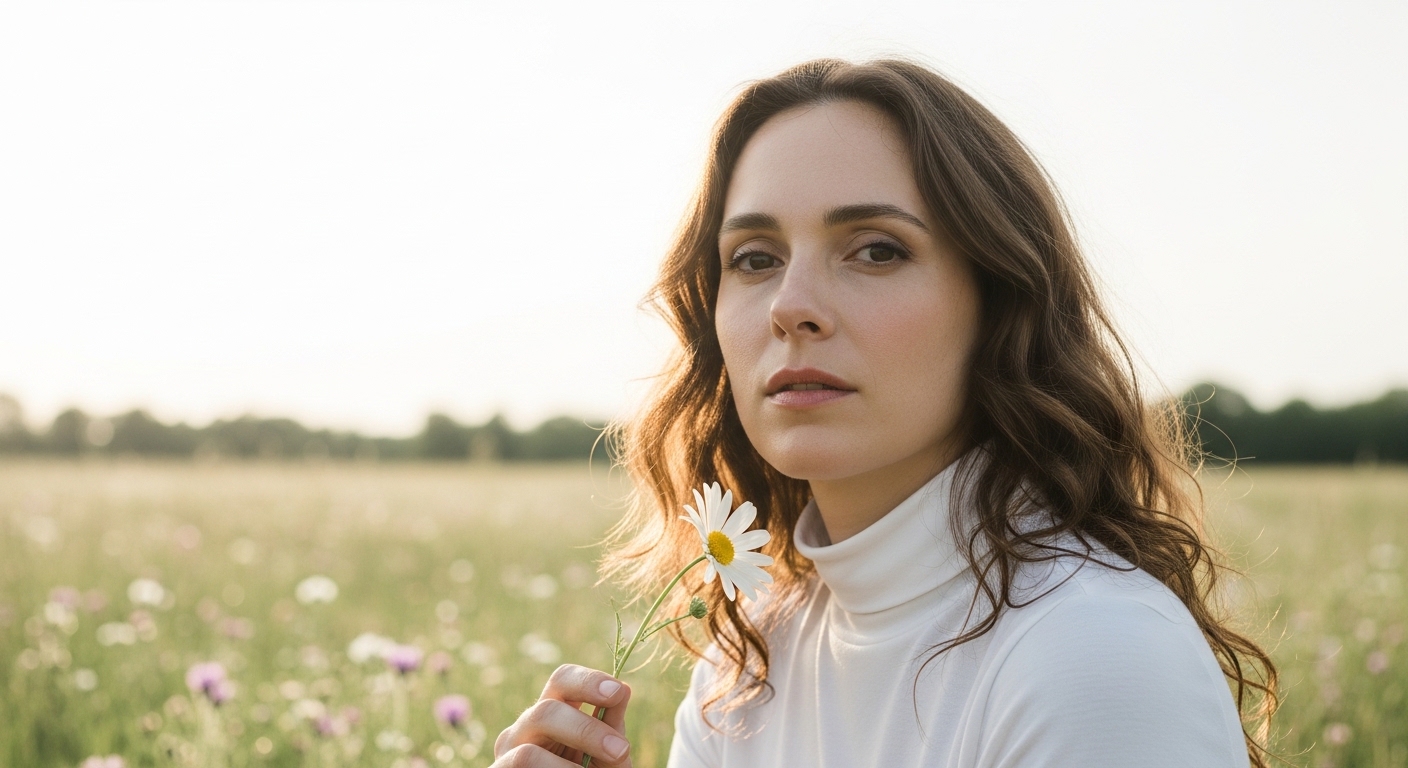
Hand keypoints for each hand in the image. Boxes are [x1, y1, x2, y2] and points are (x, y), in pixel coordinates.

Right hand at [492, 664, 632, 766]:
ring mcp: (508, 752)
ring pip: (528, 752)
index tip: (617, 692)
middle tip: (619, 750)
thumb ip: (611, 727)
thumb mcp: (607, 754)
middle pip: (545, 710)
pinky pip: (521, 767)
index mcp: (555, 710)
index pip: (562, 679)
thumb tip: (623, 689)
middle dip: (586, 730)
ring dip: (564, 767)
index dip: (588, 681)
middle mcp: (526, 726)